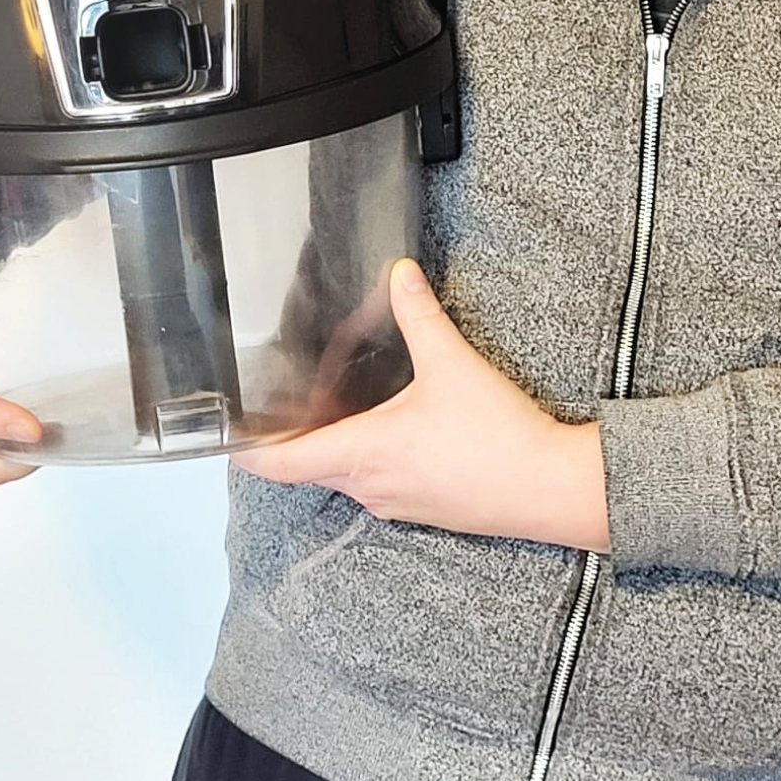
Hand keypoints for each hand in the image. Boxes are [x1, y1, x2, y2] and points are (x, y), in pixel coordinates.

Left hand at [232, 259, 609, 550]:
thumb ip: (419, 315)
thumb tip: (399, 274)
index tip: (226, 431)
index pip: (280, 462)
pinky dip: (366, 454)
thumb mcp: (452, 365)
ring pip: (344, 473)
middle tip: (281, 395)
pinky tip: (385, 424)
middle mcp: (369, 486)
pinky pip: (377, 481)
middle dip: (291, 433)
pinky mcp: (423, 506)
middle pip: (308, 464)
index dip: (246, 448)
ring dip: (332, 442)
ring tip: (329, 402)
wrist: (554, 490)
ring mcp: (396, 501)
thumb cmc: (500, 439)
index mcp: (361, 455)